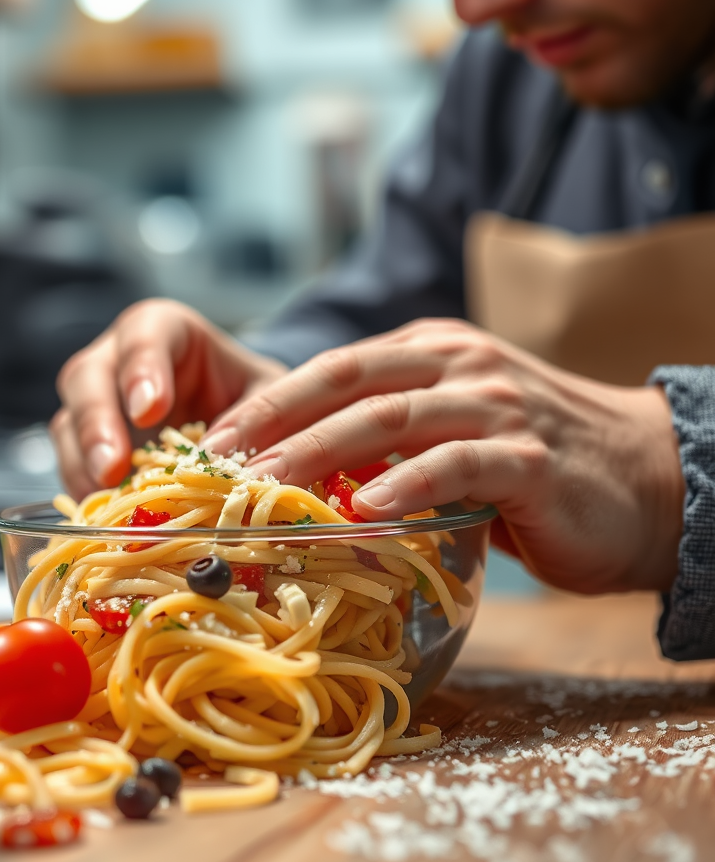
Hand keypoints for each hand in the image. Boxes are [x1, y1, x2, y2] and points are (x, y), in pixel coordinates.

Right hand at [52, 299, 285, 496]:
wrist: (245, 420)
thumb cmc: (256, 396)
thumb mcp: (269, 397)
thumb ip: (259, 419)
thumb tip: (235, 468)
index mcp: (167, 330)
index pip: (144, 335)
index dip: (143, 370)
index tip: (150, 411)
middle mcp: (118, 359)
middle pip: (88, 376)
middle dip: (97, 423)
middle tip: (113, 466)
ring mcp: (97, 404)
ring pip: (69, 422)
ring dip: (83, 463)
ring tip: (107, 499)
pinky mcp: (89, 448)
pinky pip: (73, 466)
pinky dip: (87, 491)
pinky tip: (108, 516)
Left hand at [203, 319, 684, 594]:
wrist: (647, 478)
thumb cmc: (530, 463)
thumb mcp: (449, 433)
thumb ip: (387, 439)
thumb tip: (299, 475)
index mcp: (430, 354)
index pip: (333, 369)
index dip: (270, 402)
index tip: (214, 441)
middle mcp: (459, 365)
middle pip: (348, 384)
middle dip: (277, 423)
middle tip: (220, 463)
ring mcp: (497, 405)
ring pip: (392, 418)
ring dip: (321, 451)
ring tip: (268, 485)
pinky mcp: (531, 457)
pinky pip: (459, 464)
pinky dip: (407, 484)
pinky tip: (366, 508)